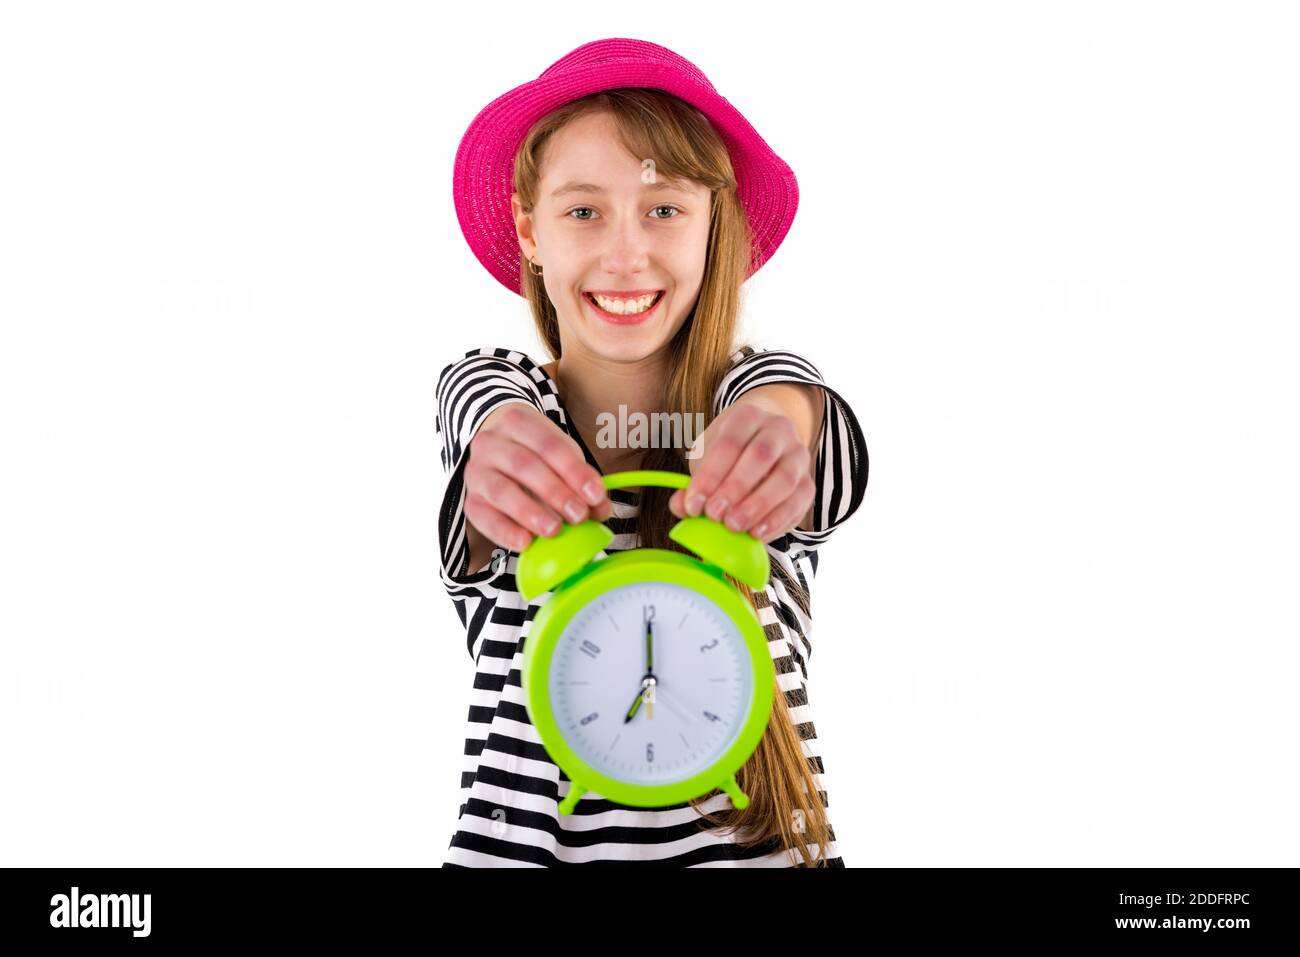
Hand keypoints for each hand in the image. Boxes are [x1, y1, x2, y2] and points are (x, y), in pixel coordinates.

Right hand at [463, 403, 611, 553]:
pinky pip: (483, 517)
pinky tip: (525, 543)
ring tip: (554, 530)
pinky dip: (505, 531)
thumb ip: (581, 482)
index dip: (574, 471)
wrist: (497, 447)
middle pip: (524, 465)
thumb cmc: (535, 453)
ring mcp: (477, 471)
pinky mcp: (470, 499)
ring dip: (530, 512)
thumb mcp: (561, 456)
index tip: (595, 495)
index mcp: (518, 422)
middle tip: (578, 515)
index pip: (548, 445)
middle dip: (555, 492)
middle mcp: (491, 443)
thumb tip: (602, 509)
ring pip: (501, 491)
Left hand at [667, 403, 814, 542]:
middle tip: (714, 514)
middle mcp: (778, 429)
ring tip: (733, 526)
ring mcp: (797, 455)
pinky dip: (777, 520)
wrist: (765, 441)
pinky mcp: (808, 482)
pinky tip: (756, 533)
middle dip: (734, 489)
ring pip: (784, 479)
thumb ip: (693, 483)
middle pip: (760, 456)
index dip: (710, 475)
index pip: (729, 443)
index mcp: (747, 416)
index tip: (694, 503)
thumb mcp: (706, 457)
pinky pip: (799, 501)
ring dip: (757, 506)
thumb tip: (681, 507)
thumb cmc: (729, 453)